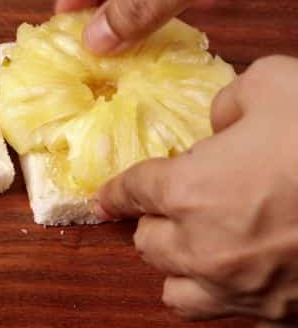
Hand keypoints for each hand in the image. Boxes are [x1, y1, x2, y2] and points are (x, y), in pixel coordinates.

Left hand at [99, 56, 297, 321]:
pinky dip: (234, 297)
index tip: (109, 195)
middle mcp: (206, 248)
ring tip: (200, 249)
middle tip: (174, 208)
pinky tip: (250, 276)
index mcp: (189, 191)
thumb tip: (223, 124)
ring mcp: (247, 289)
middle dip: (157, 224)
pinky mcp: (286, 314)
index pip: (131, 192)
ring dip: (183, 269)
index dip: (118, 189)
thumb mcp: (273, 85)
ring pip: (181, 293)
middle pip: (150, 246)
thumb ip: (231, 105)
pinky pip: (238, 316)